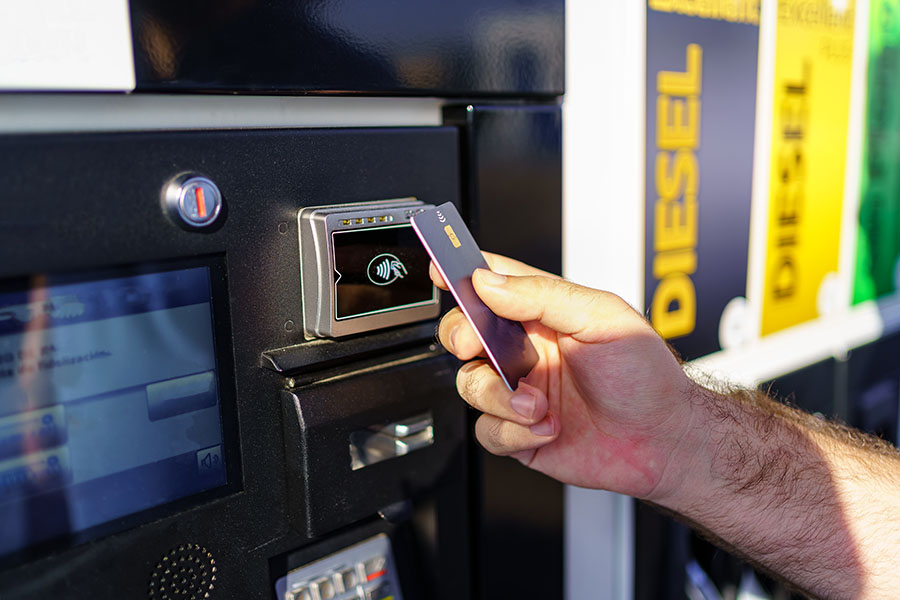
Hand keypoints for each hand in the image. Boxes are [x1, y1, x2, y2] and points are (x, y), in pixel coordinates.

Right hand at [433, 253, 700, 500]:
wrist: (664, 441)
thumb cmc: (644, 375)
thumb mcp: (602, 318)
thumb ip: (543, 296)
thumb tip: (489, 282)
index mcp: (544, 314)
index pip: (493, 284)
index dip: (463, 275)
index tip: (440, 270)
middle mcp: (526, 351)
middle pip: (464, 333)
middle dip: (461, 337)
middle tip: (475, 344)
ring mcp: (519, 391)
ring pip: (470, 384)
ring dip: (500, 396)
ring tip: (537, 404)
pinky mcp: (519, 432)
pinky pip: (488, 431)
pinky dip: (514, 432)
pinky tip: (547, 428)